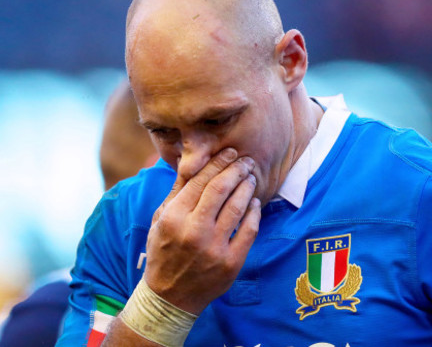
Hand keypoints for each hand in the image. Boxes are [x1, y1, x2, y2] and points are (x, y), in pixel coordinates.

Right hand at [143, 148, 260, 314]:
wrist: (169, 297)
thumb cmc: (163, 252)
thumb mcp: (160, 220)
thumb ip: (176, 191)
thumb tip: (190, 161)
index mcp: (173, 217)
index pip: (200, 181)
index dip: (218, 163)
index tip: (229, 152)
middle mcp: (193, 231)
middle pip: (221, 189)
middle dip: (237, 170)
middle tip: (246, 161)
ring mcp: (213, 248)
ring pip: (237, 207)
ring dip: (247, 188)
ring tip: (251, 178)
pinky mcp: (230, 262)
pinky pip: (249, 230)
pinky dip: (254, 212)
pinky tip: (254, 203)